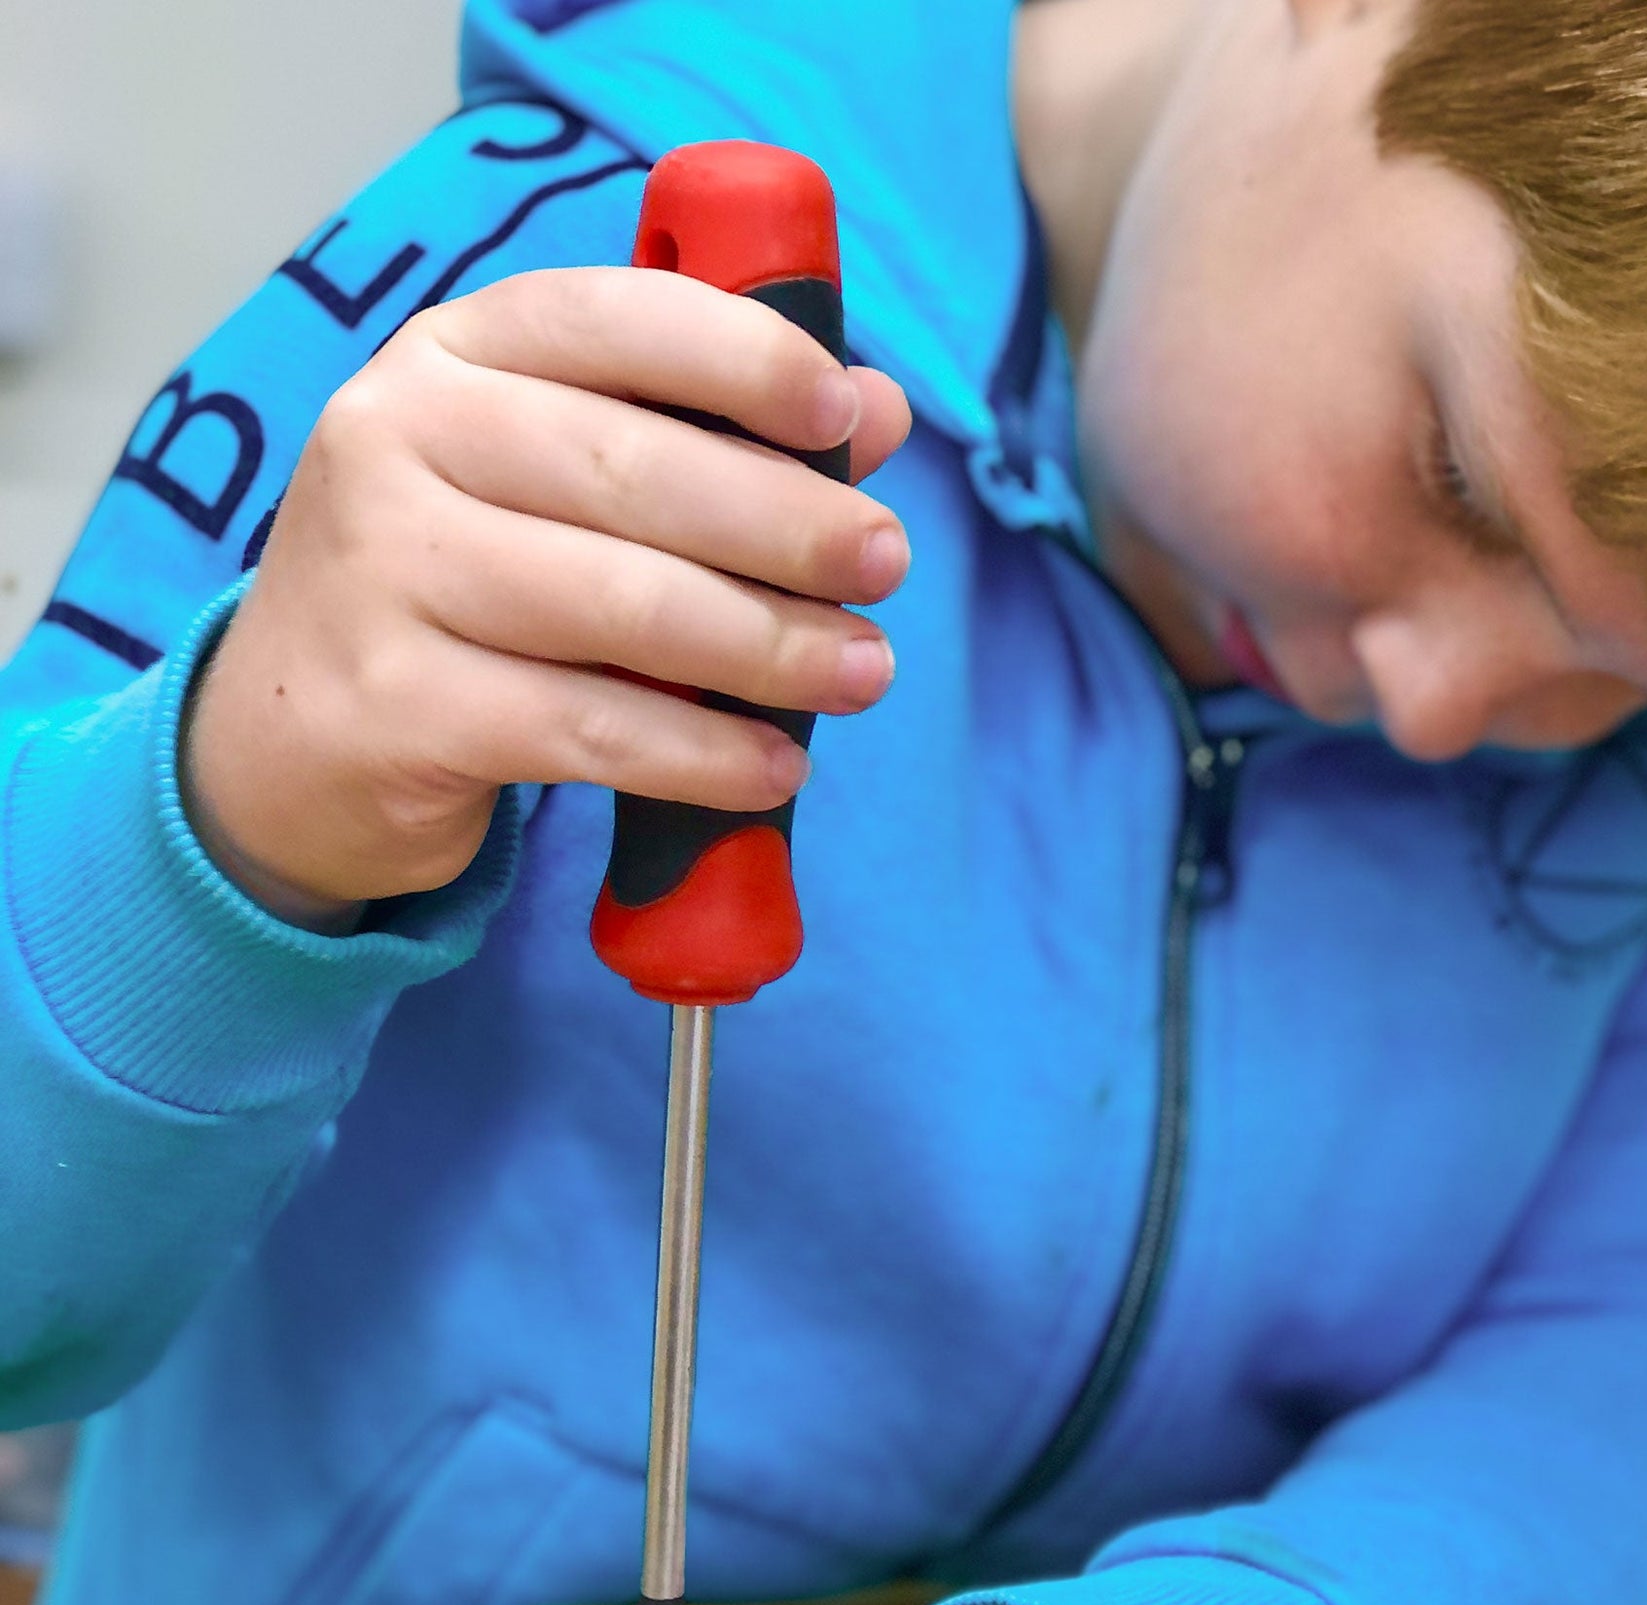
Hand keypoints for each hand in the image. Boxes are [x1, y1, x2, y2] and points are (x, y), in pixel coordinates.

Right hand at [183, 265, 911, 927]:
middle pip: (635, 473)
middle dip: (788, 523)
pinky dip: (704, 755)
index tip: (847, 416)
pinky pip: (592, 730)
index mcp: (448, 354)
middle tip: (884, 564)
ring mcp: (386, 573)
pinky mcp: (399, 708)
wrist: (288, 740)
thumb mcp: (552, 488)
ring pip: (624, 608)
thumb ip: (699, 440)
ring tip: (861, 672)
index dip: (745, 359)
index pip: (613, 320)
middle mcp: (397, 439)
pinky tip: (774, 768)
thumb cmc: (457, 593)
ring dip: (770, 648)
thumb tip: (876, 414)